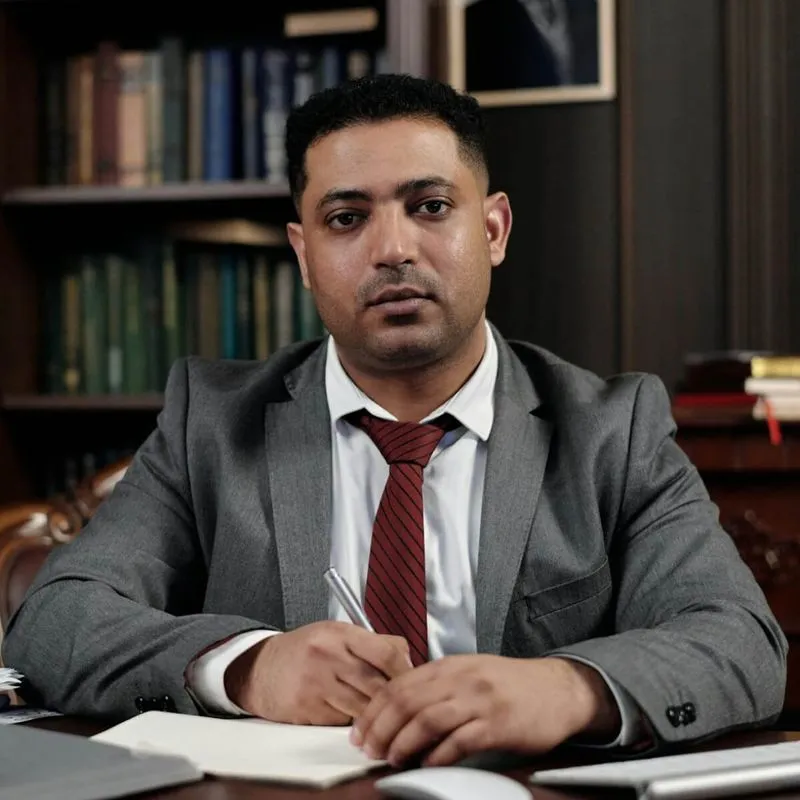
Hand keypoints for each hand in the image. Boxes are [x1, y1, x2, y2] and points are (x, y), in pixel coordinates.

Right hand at [224, 621, 411, 724]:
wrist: (260, 668)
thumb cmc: (304, 650)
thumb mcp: (336, 633)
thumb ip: (372, 642)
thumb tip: (408, 658)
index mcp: (339, 634)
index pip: (386, 652)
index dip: (406, 670)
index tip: (413, 679)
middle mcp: (328, 656)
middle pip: (378, 685)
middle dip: (393, 697)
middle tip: (400, 702)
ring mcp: (316, 684)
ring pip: (363, 707)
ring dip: (374, 713)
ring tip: (377, 710)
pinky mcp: (307, 709)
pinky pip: (342, 721)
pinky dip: (351, 721)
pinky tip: (349, 713)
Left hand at [352, 655, 620, 765]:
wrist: (557, 689)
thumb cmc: (510, 684)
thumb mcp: (469, 673)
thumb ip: (437, 686)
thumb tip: (398, 711)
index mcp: (449, 666)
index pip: (399, 684)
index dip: (374, 709)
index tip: (359, 731)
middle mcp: (461, 678)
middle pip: (407, 701)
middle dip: (381, 728)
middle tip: (369, 750)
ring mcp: (480, 699)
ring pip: (428, 719)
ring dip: (404, 742)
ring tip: (392, 759)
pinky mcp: (498, 723)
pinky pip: (460, 740)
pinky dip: (439, 755)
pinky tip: (428, 765)